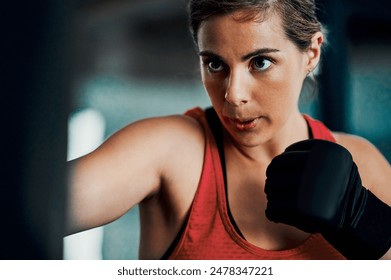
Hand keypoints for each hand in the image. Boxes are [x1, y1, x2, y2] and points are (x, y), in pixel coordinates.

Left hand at [264, 139, 390, 258]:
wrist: (354, 218)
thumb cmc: (334, 187)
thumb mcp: (330, 161)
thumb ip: (308, 154)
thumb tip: (280, 156)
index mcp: (323, 150)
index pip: (284, 157)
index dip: (280, 166)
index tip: (283, 175)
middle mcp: (315, 165)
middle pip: (275, 169)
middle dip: (273, 179)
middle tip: (275, 187)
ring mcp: (308, 186)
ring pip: (271, 187)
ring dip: (272, 195)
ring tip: (279, 201)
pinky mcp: (301, 208)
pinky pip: (273, 207)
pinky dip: (272, 212)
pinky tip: (277, 214)